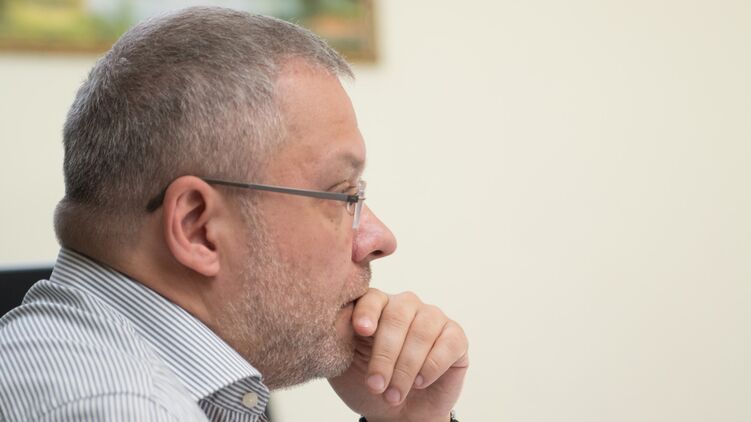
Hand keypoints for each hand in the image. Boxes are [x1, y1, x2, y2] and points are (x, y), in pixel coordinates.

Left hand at [329, 289, 468, 421]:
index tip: (362, 331)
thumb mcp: (344, 363)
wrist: (399, 414)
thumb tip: (334, 320)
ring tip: (394, 395)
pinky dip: (432, 366)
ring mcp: (432, 318)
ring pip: (422, 331)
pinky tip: (419, 382)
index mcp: (376, 306)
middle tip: (376, 385)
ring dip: (406, 367)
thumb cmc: (370, 383)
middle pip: (397, 316)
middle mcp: (405, 306)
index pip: (372, 298)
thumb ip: (339, 338)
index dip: (367, 312)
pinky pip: (448, 343)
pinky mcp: (455, 337)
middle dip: (385, 354)